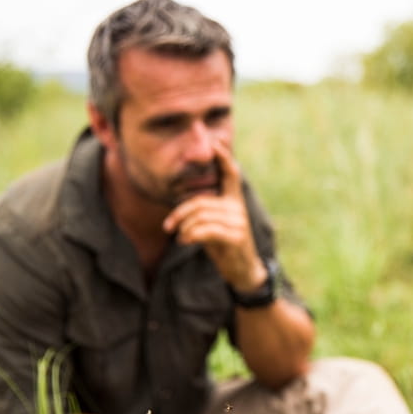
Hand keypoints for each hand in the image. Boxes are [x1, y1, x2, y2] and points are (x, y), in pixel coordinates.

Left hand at [162, 141, 266, 290]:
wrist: (243, 271)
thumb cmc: (225, 246)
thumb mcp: (214, 225)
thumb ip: (205, 211)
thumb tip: (183, 206)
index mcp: (234, 201)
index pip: (230, 174)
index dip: (223, 157)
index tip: (216, 142)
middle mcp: (237, 208)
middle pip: (200, 202)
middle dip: (180, 214)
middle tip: (168, 226)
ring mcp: (238, 222)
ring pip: (200, 216)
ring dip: (184, 228)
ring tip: (181, 237)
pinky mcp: (235, 237)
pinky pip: (205, 230)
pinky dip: (190, 235)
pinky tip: (185, 241)